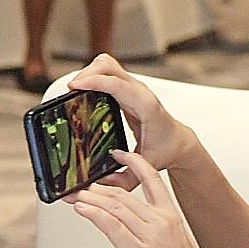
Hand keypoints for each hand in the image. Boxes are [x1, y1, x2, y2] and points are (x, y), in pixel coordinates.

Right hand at [65, 54, 199, 191]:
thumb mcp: (145, 167)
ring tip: (75, 90)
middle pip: (110, 66)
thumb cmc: (164, 151)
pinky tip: (83, 91)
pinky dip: (93, 76)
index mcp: (146, 108)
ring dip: (89, 72)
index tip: (74, 86)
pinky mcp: (126, 87)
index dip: (95, 82)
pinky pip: (106, 72)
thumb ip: (123, 179)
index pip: (118, 85)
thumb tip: (99, 183)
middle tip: (71, 90)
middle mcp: (140, 92)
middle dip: (87, 73)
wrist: (177, 141)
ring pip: (107, 64)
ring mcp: (133, 87)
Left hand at [71, 150, 228, 247]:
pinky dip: (93, 215)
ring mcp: (148, 236)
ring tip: (74, 195)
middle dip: (96, 188)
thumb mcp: (177, 246)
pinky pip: (110, 227)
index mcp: (171, 217)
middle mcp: (160, 221)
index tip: (121, 154)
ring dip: (89, 199)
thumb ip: (158, 231)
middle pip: (122, 194)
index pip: (152, 179)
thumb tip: (142, 227)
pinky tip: (81, 209)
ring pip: (113, 207)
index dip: (135, 163)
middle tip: (79, 184)